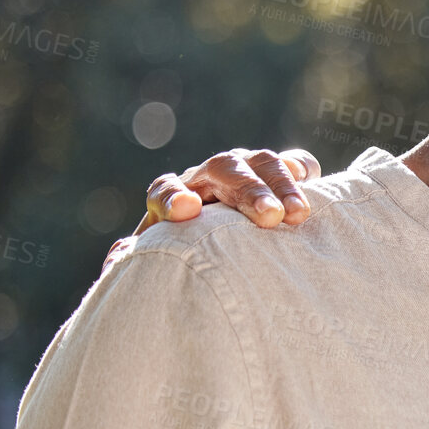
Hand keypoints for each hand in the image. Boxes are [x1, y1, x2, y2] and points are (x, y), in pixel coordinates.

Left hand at [104, 149, 321, 273]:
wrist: (222, 253)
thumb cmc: (188, 265)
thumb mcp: (161, 265)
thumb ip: (139, 260)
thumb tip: (119, 254)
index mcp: (172, 199)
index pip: (165, 190)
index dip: (173, 197)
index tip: (185, 211)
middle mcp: (208, 179)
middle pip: (223, 170)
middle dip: (247, 191)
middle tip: (269, 219)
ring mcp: (245, 172)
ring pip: (261, 163)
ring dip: (280, 186)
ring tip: (297, 215)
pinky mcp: (278, 177)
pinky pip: (293, 163)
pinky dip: (300, 168)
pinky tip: (309, 182)